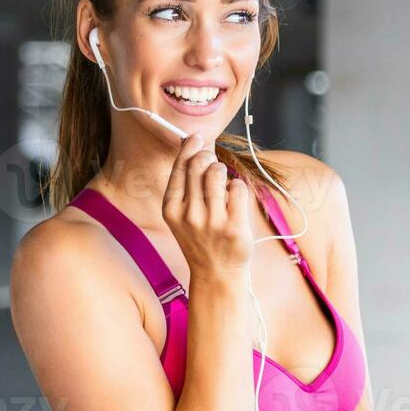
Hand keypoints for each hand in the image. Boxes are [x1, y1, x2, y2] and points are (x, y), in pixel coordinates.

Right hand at [162, 134, 252, 279]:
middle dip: (208, 157)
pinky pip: (238, 188)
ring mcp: (212, 222)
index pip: (179, 168)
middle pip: (199, 165)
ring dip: (223, 171)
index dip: (189, 147)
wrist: (216, 274)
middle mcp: (189, 214)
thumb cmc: (201, 238)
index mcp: (171, 209)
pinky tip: (234, 198)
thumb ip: (186, 182)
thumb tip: (192, 144)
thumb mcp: (183, 214)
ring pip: (218, 173)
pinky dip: (238, 187)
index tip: (197, 136)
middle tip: (213, 164)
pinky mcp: (234, 227)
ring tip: (223, 183)